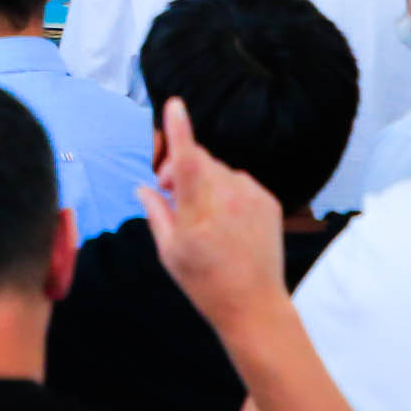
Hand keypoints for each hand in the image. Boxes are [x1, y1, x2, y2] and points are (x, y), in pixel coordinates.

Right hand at [139, 96, 292, 339]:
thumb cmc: (205, 283)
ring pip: (218, 169)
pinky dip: (226, 190)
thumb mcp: (170, 252)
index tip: (175, 105)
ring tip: (200, 213)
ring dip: (204, 180)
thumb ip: (156, 212)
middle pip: (199, 160)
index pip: (187, 162)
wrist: (254, 305)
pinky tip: (224, 218)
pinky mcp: (267, 201)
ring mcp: (251, 199)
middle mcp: (228, 200)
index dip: (179, 131)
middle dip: (179, 167)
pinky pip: (238, 181)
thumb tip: (143, 187)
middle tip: (167, 193)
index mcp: (198, 214)